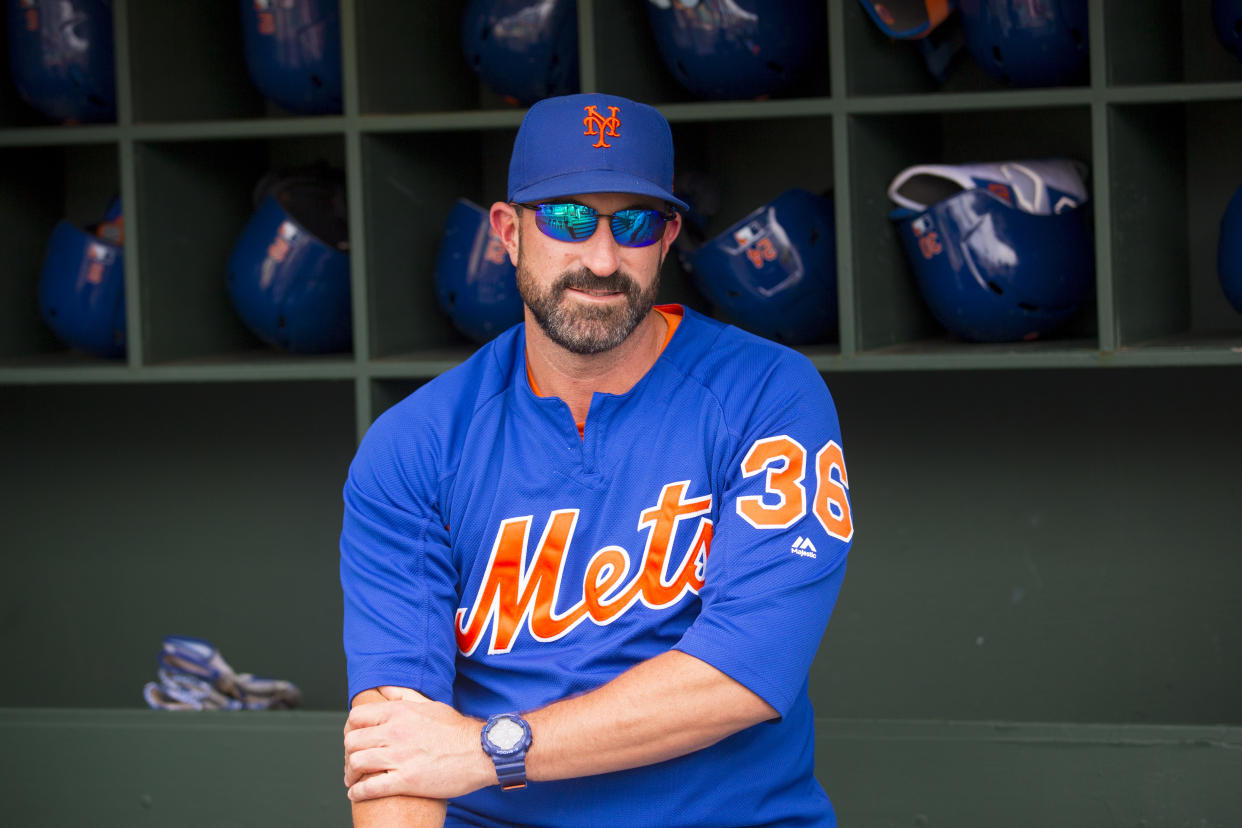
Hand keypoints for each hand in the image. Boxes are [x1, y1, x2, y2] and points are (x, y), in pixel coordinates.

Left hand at [343, 694, 493, 800]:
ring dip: (350, 774)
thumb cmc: (458, 730)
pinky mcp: (405, 781)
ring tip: (352, 779)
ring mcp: (399, 757)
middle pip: (352, 741)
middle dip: (348, 753)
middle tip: (352, 761)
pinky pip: (369, 787)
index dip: (351, 729)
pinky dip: (357, 793)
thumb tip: (385, 689)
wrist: (480, 752)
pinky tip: (356, 794)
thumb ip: (404, 696)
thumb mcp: (430, 705)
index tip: (354, 738)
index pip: (357, 717)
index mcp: (399, 712)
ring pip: (356, 763)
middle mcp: (395, 732)